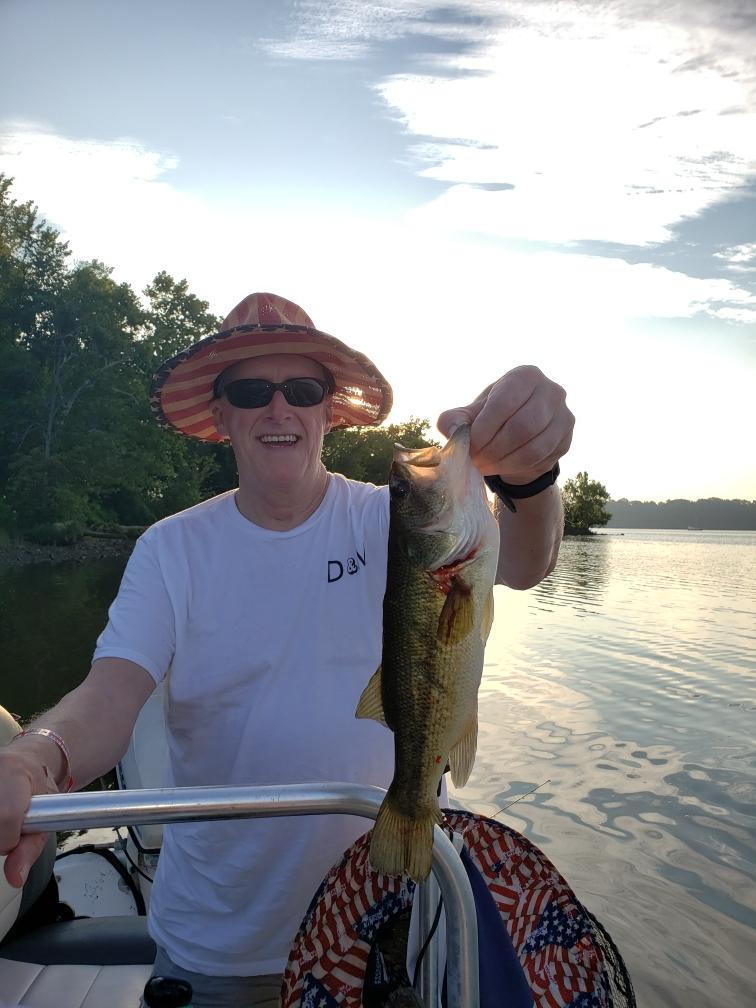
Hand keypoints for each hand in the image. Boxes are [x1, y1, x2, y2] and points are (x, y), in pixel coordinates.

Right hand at [0, 747, 57, 887]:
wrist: (22, 763)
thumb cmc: (37, 789)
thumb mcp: (47, 814)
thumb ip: (30, 848)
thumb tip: (15, 878)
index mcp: (14, 772)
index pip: (5, 816)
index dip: (9, 838)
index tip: (17, 835)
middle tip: (7, 827)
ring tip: (3, 821)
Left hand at [437, 365, 573, 483]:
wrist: (520, 434)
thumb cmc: (493, 418)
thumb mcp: (471, 414)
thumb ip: (455, 419)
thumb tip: (451, 429)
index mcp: (525, 376)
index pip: (504, 402)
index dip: (484, 429)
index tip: (470, 446)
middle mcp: (551, 390)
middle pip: (521, 427)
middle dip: (494, 449)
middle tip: (477, 461)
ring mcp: (564, 415)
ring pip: (534, 447)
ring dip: (505, 462)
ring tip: (486, 466)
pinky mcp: (567, 439)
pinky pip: (542, 459)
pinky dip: (518, 467)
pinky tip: (503, 467)